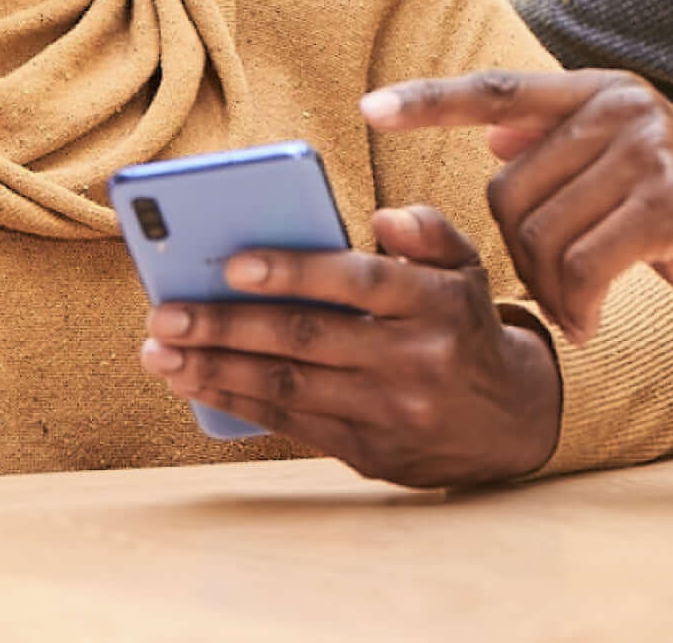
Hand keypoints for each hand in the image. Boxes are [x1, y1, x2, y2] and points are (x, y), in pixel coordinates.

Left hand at [136, 206, 563, 488]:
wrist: (512, 421)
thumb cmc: (463, 326)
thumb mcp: (465, 269)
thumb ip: (428, 233)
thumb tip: (383, 219)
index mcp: (436, 303)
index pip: (359, 282)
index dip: (294, 272)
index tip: (232, 265)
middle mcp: (415, 360)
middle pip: (308, 339)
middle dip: (227, 326)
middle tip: (166, 314)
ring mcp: (392, 413)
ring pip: (290, 387)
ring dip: (216, 369)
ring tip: (160, 352)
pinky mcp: (371, 454)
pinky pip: (293, 425)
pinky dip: (239, 403)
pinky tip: (195, 383)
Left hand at [366, 70, 672, 394]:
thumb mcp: (628, 180)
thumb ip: (565, 153)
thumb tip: (494, 136)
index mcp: (605, 93)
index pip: (496, 92)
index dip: (430, 103)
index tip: (371, 111)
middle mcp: (625, 107)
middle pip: (508, 189)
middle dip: (523, 255)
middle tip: (566, 288)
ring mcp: (651, 150)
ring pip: (539, 232)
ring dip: (553, 290)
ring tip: (586, 307)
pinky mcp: (670, 205)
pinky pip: (580, 265)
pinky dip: (580, 307)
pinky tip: (598, 323)